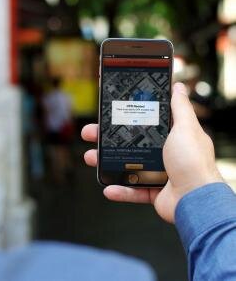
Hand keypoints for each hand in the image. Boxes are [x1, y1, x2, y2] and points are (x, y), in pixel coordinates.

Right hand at [81, 82, 222, 222]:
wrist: (196, 200)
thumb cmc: (194, 162)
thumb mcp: (186, 128)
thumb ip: (180, 108)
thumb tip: (179, 87)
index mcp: (171, 137)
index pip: (143, 123)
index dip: (125, 118)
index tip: (110, 114)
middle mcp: (164, 154)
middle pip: (130, 143)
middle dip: (108, 139)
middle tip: (92, 133)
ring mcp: (158, 173)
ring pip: (126, 166)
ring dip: (107, 162)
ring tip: (91, 157)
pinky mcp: (153, 191)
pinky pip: (133, 190)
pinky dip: (120, 190)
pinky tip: (108, 188)